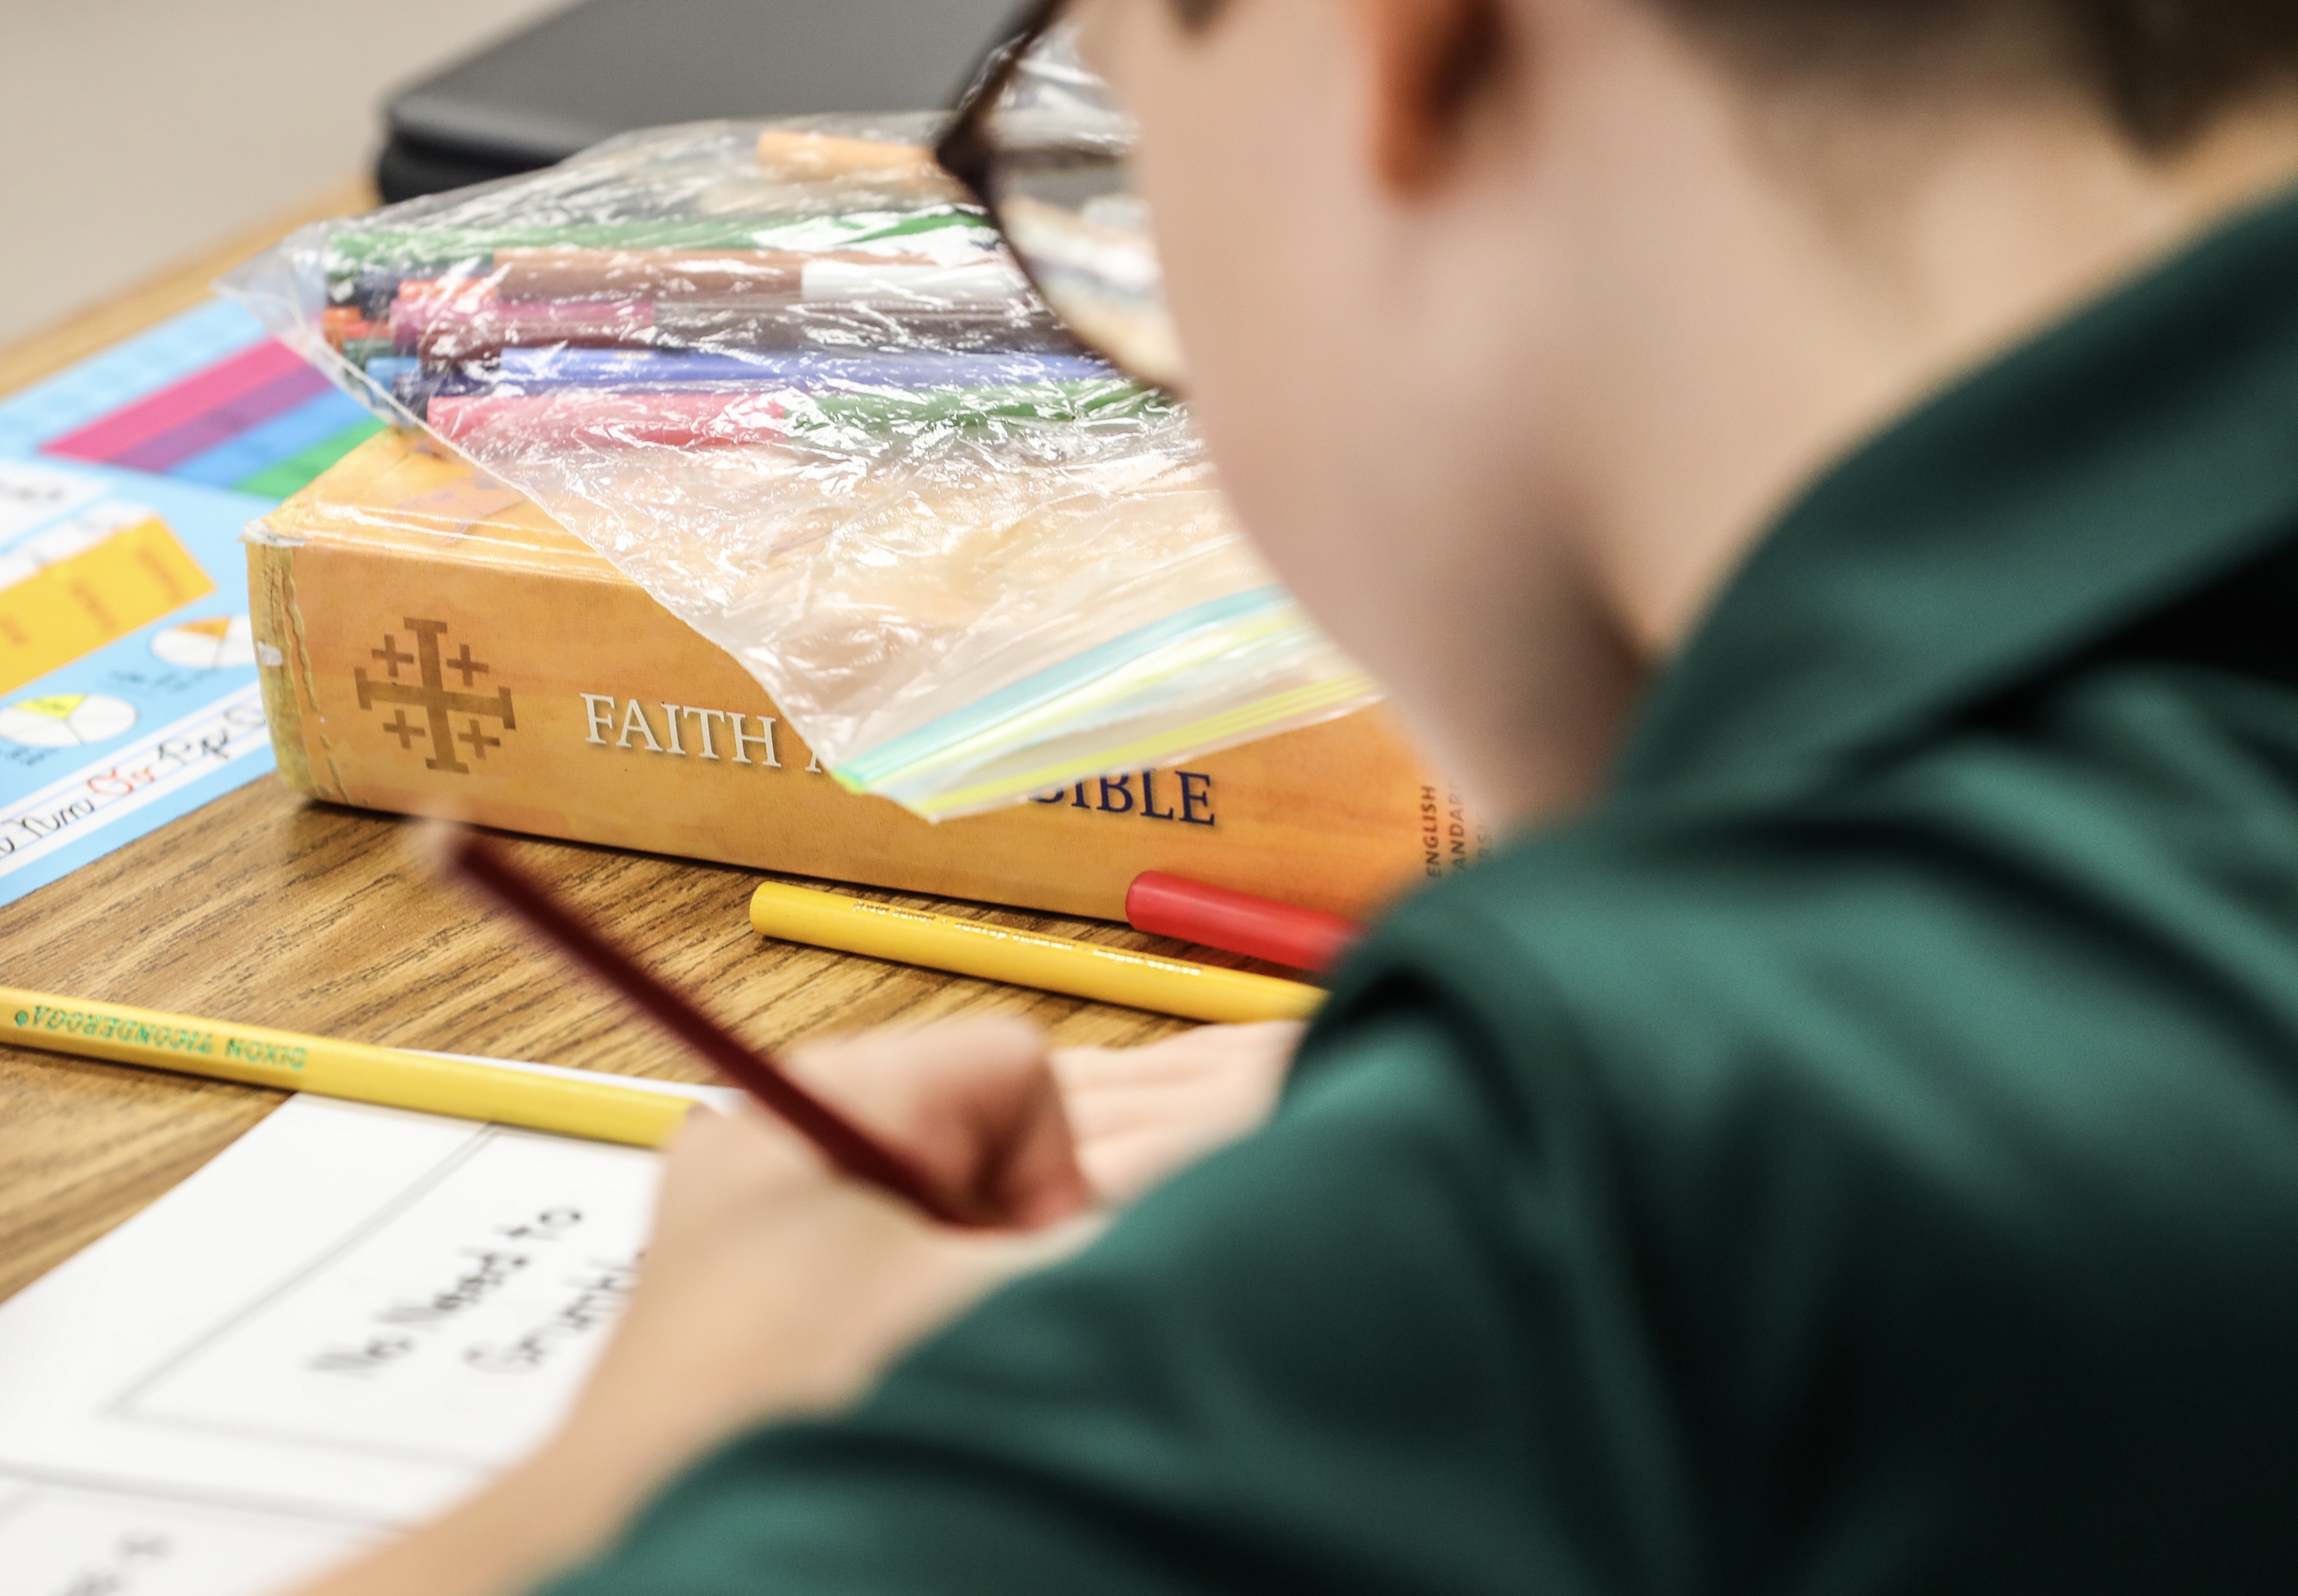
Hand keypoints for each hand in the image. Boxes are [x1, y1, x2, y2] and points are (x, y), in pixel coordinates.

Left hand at [291, 1017, 1298, 1595]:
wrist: (648, 1555)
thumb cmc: (785, 1429)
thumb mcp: (987, 1316)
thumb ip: (1109, 1244)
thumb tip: (1218, 1200)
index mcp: (815, 1101)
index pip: (1012, 1066)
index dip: (1051, 1178)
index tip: (1018, 1278)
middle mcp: (777, 1139)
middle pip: (980, 1143)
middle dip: (1008, 1245)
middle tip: (971, 1338)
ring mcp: (759, 1220)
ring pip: (944, 1221)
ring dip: (965, 1300)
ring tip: (919, 1377)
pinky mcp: (756, 1298)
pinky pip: (892, 1277)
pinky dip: (916, 1334)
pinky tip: (888, 1396)